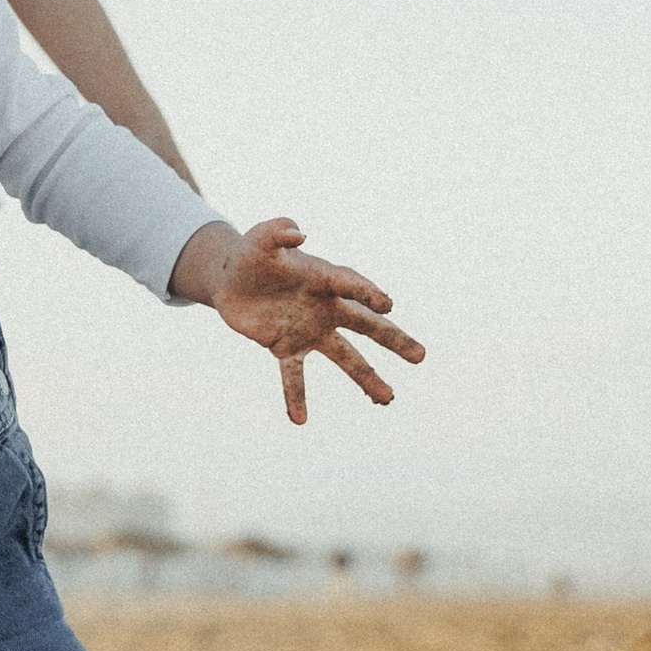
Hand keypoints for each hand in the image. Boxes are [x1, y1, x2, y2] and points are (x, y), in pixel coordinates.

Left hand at [170, 216, 423, 425]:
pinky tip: (300, 420)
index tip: (387, 305)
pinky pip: (294, 376)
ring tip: (388, 399)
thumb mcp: (260, 238)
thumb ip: (278, 231)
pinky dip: (296, 396)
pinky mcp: (286, 347)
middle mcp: (326, 307)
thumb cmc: (253, 254)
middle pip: (366, 325)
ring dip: (366, 377)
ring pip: (344, 356)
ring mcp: (310, 330)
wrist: (231, 280)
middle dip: (393, 339)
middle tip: (420, 356)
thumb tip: (299, 233)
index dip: (368, 293)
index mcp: (325, 278)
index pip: (352, 285)